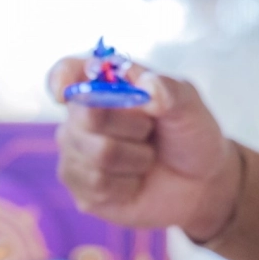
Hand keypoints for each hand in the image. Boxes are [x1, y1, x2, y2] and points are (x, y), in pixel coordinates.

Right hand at [48, 59, 241, 241]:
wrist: (197, 184)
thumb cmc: (187, 137)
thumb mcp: (189, 107)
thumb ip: (170, 91)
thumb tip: (147, 84)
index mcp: (103, 86)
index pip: (67, 72)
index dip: (61, 78)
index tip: (65, 93)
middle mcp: (81, 117)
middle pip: (86, 116)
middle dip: (132, 127)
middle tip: (149, 132)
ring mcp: (75, 153)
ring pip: (99, 154)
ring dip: (136, 159)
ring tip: (145, 159)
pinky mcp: (80, 187)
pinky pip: (98, 184)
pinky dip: (128, 184)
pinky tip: (134, 182)